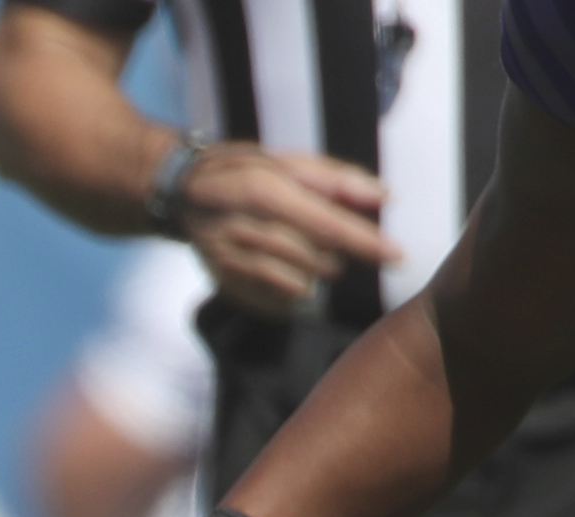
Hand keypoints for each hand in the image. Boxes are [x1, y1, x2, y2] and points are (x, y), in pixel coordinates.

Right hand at [176, 144, 399, 318]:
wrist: (177, 190)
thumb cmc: (240, 169)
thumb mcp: (285, 161)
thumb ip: (336, 180)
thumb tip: (383, 197)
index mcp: (266, 191)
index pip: (328, 224)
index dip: (365, 242)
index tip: (397, 256)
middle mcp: (246, 228)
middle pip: (314, 257)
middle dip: (337, 256)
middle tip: (342, 248)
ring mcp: (231, 259)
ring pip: (294, 281)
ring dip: (316, 273)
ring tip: (321, 262)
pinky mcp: (223, 281)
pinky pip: (270, 299)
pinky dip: (290, 293)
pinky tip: (295, 282)